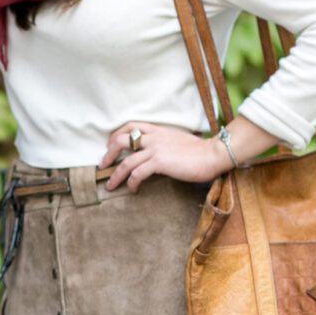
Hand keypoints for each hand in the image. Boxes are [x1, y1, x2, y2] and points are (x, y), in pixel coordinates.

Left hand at [102, 120, 231, 192]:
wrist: (212, 153)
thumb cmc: (199, 150)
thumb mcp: (177, 139)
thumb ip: (164, 142)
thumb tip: (157, 152)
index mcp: (157, 130)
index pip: (130, 125)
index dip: (116, 134)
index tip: (109, 144)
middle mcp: (153, 137)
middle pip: (121, 140)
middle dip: (108, 153)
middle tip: (103, 165)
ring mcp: (155, 149)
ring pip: (126, 161)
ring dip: (115, 175)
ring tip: (110, 185)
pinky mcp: (159, 162)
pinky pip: (138, 173)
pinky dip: (131, 182)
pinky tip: (132, 189)